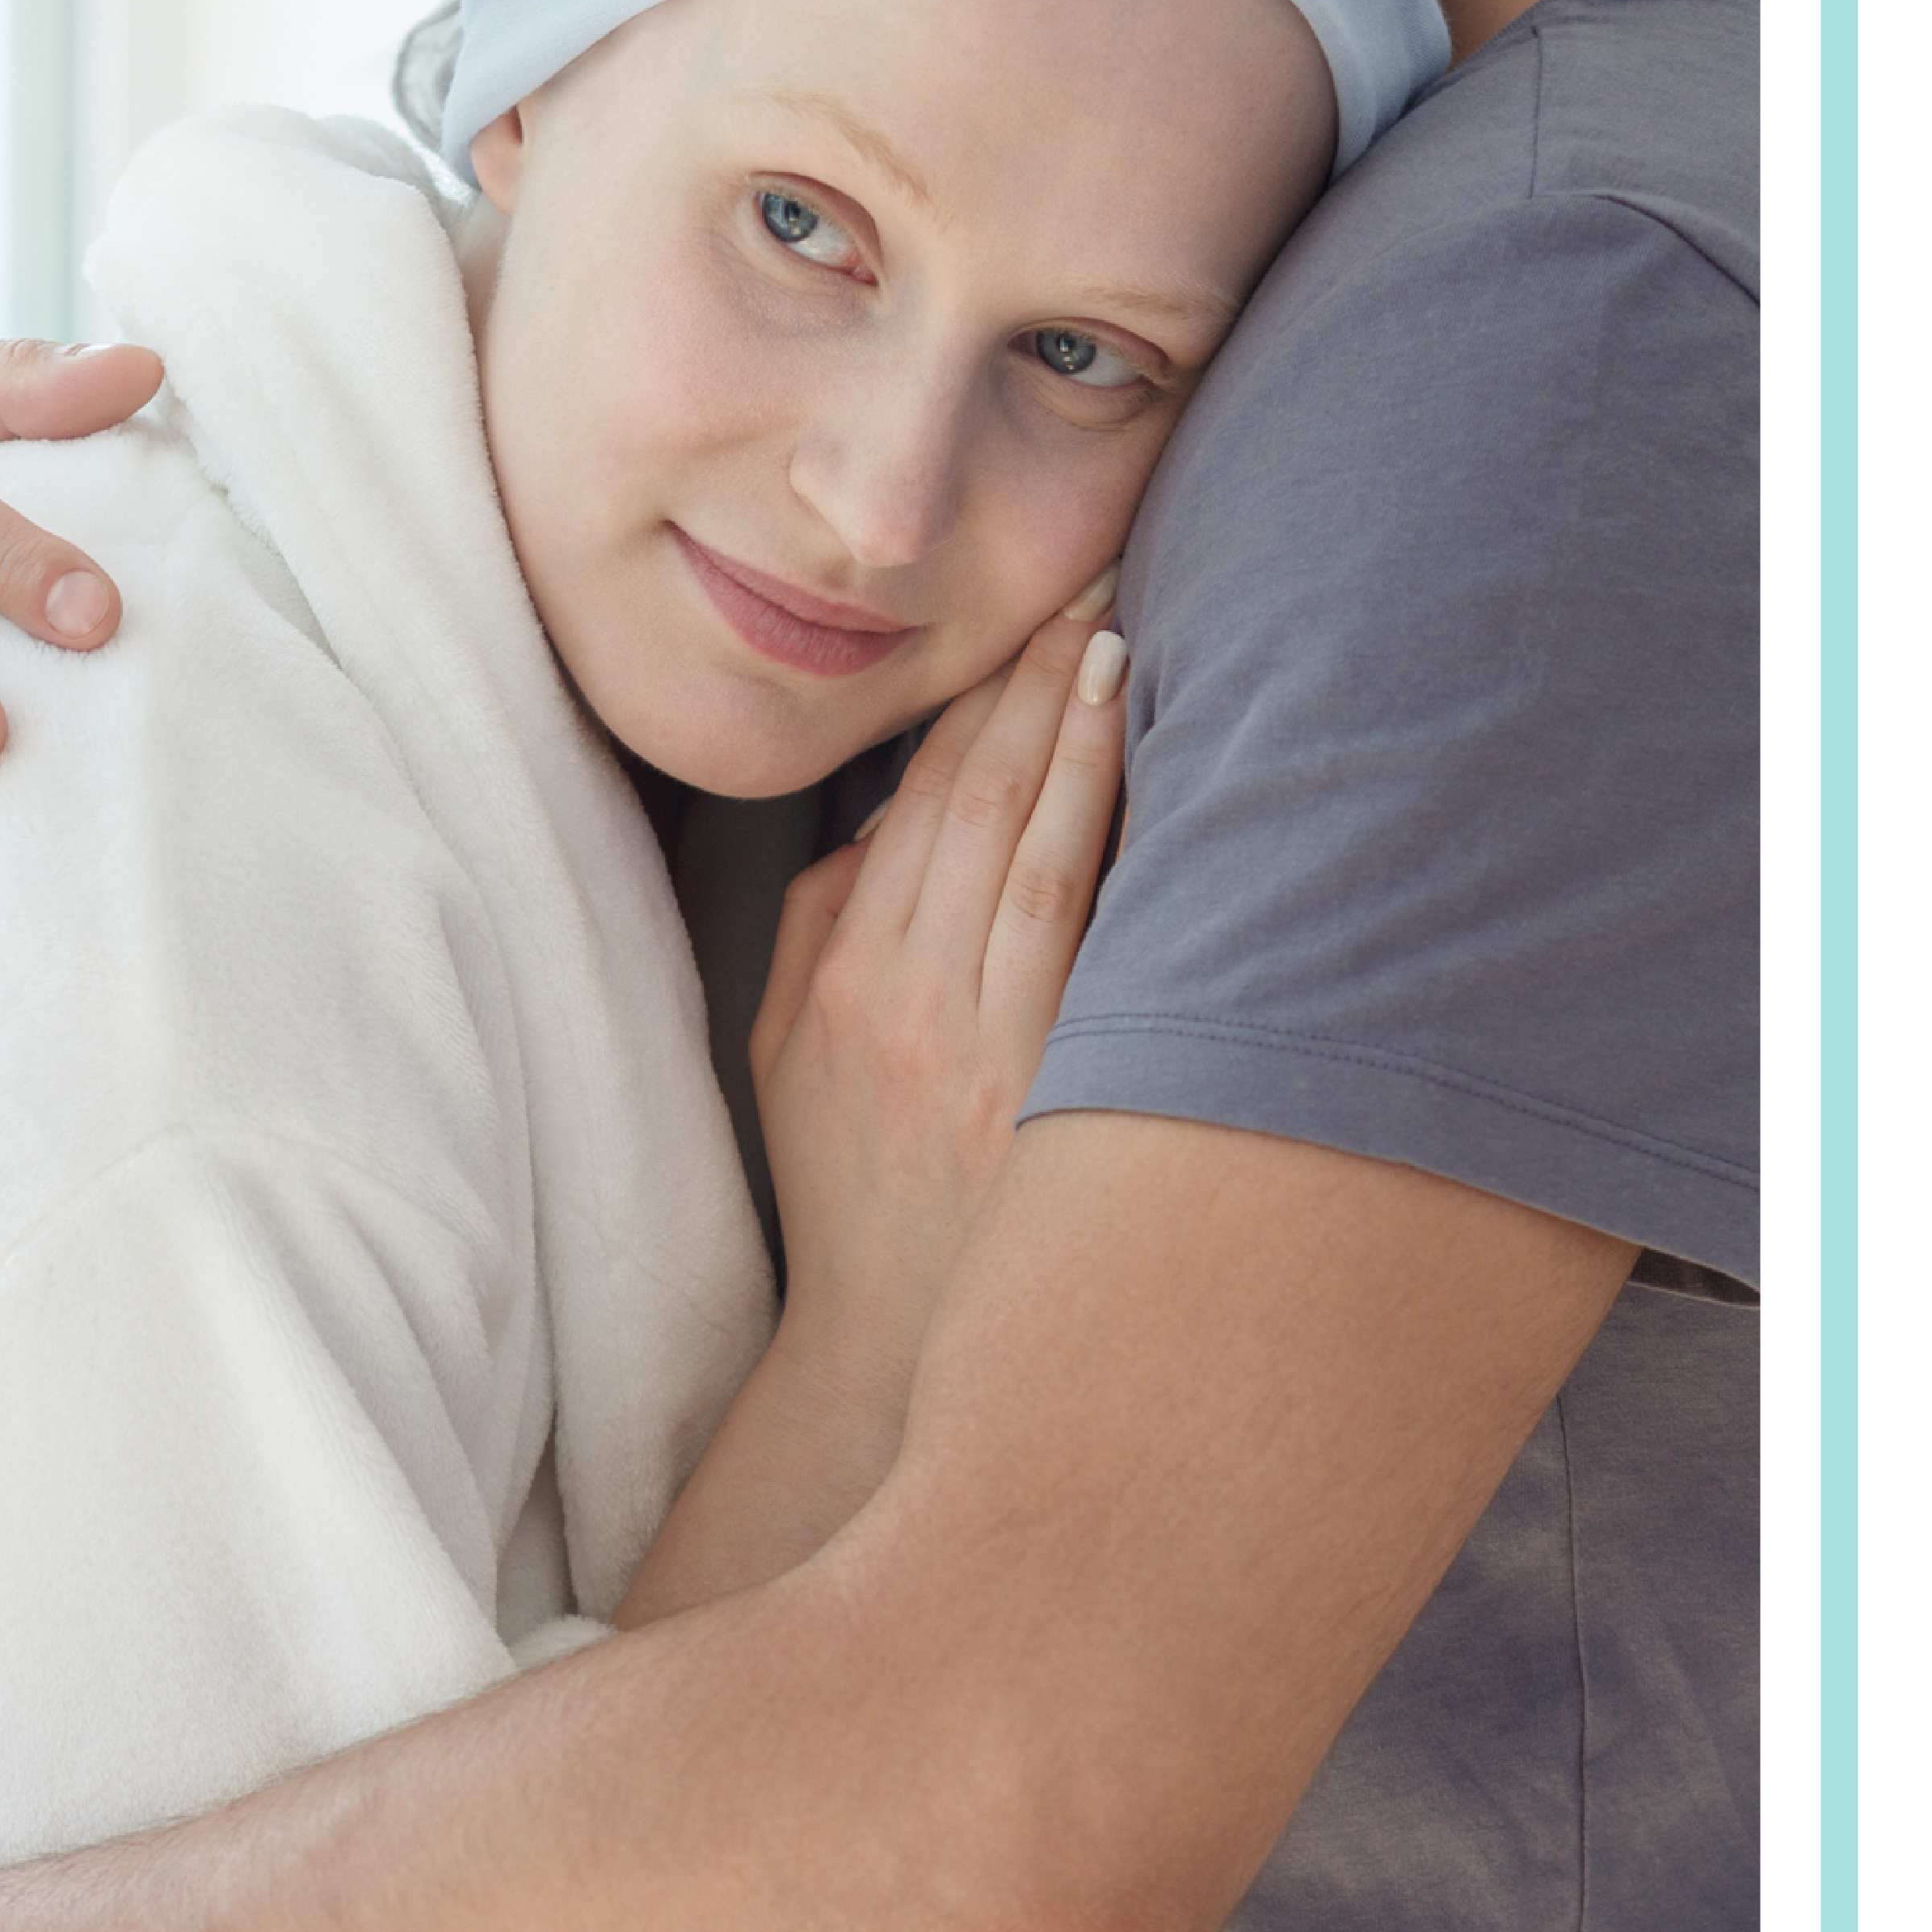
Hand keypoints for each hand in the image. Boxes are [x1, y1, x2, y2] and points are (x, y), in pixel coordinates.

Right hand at [751, 597, 1128, 1439]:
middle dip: (1030, 673)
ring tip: (1117, 628)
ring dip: (1073, 725)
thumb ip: (819, 931)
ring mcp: (978, 1042)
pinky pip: (1077, 925)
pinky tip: (1143, 758)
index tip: (1024, 613)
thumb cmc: (856, 1199)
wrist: (895, 1363)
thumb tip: (881, 825)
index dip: (972, 695)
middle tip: (1090, 568)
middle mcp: (904, 998)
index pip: (912, 800)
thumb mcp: (787, 1065)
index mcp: (842, 980)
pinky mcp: (1046, 1085)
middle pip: (970, 797)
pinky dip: (1104, 827)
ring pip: (1025, 842)